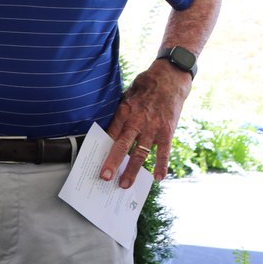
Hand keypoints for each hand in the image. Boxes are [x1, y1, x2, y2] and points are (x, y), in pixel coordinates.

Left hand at [100, 62, 191, 187]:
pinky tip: (158, 178)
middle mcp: (137, 122)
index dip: (101, 147)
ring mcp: (153, 128)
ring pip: (140, 153)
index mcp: (124, 112)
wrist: (169, 79)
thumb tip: (108, 131)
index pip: (110, 133)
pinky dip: (162, 166)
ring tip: (125, 184)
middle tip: (105, 177)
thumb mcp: (126, 96)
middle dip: (112, 163)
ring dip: (133, 170)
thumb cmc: (145, 87)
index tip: (93, 159)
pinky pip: (164, 152)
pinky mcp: (167, 132)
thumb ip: (120, 113)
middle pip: (122, 146)